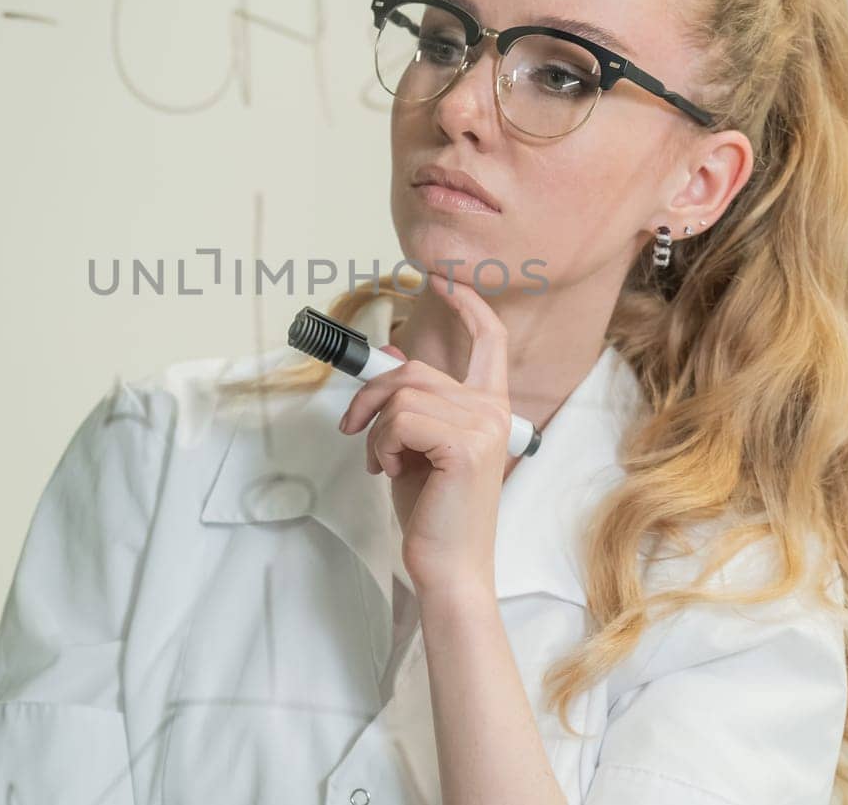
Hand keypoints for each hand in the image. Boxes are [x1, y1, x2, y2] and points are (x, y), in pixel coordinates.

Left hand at [336, 270, 511, 595]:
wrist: (449, 567)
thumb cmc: (433, 513)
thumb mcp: (417, 447)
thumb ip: (412, 406)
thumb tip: (386, 361)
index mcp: (489, 409)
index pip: (489, 341)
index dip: (467, 305)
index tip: (441, 279)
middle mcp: (493, 412)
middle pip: (413, 370)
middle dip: (369, 396)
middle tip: (353, 431)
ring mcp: (483, 427)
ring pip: (401, 395)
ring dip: (373, 430)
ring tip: (380, 463)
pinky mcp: (465, 445)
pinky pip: (398, 419)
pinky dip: (379, 445)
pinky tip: (389, 472)